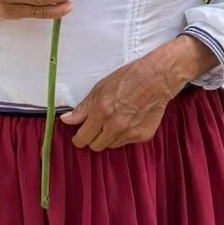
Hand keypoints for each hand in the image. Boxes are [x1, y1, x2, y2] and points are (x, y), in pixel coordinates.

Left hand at [61, 35, 217, 151]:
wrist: (157, 79)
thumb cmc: (128, 78)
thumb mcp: (100, 88)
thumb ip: (83, 108)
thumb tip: (67, 120)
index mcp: (101, 112)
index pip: (83, 138)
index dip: (78, 139)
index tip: (79, 137)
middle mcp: (115, 126)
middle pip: (96, 146)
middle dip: (94, 138)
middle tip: (98, 127)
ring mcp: (130, 133)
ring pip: (112, 145)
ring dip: (110, 136)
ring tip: (117, 120)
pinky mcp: (143, 136)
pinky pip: (127, 141)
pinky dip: (125, 134)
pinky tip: (130, 120)